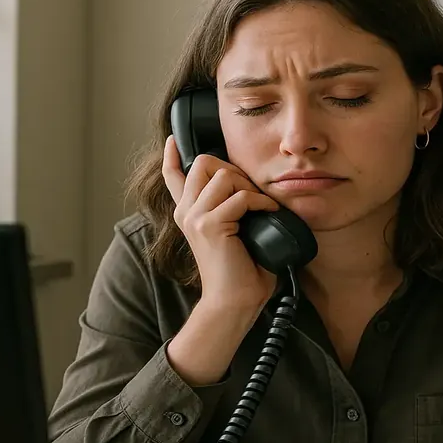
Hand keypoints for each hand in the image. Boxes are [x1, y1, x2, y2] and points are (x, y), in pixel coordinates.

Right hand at [162, 135, 278, 311]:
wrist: (233, 302)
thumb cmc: (240, 271)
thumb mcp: (233, 233)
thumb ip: (230, 210)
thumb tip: (249, 189)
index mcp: (188, 213)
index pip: (173, 176)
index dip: (173, 156)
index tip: (173, 140)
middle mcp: (186, 211)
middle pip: (203, 162)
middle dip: (233, 169)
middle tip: (251, 192)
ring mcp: (195, 217)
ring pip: (222, 174)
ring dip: (248, 185)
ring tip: (261, 205)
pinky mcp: (209, 225)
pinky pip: (241, 196)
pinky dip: (260, 201)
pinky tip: (269, 213)